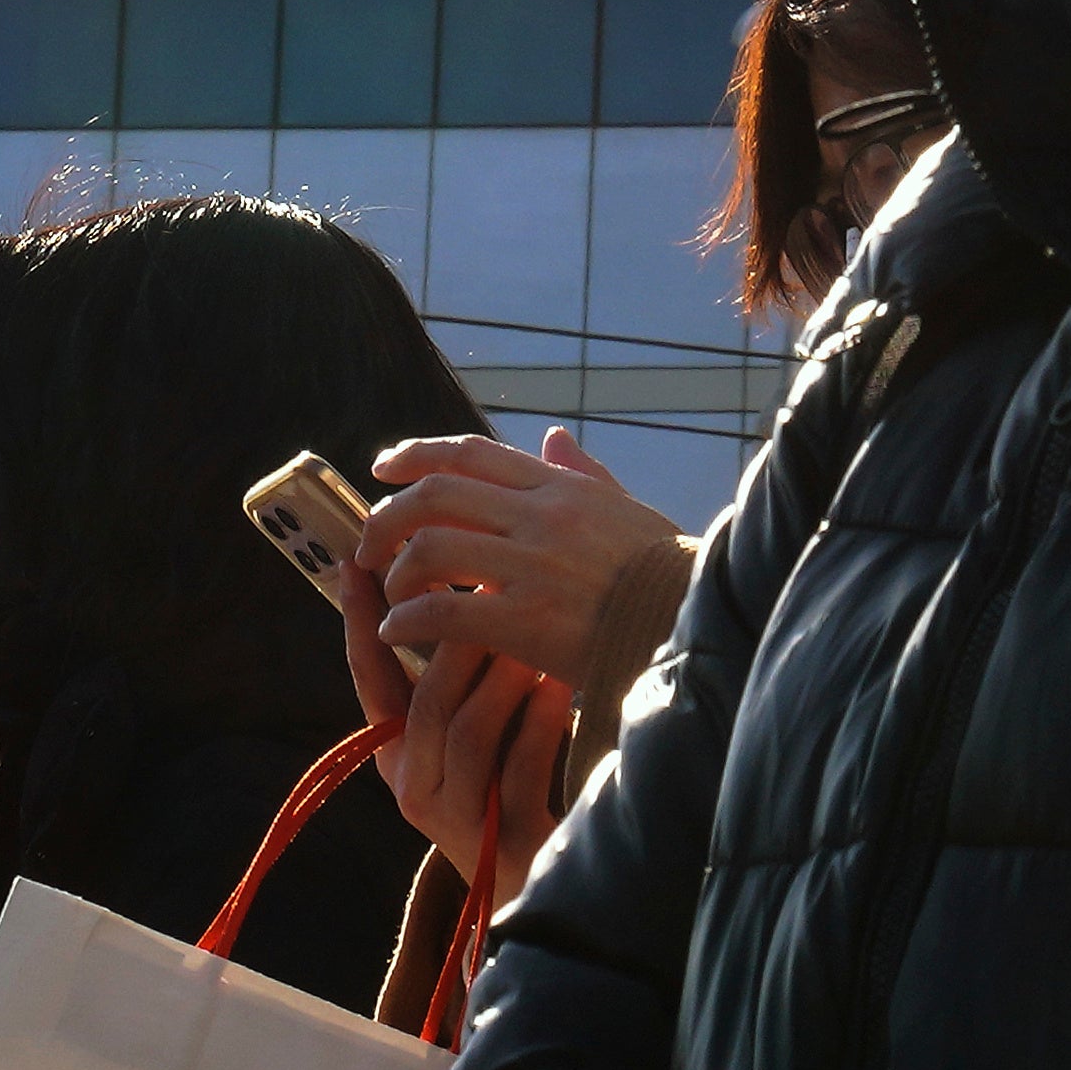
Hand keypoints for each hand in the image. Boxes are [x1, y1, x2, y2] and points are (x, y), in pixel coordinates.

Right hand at [337, 551, 579, 910]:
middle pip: (427, 700)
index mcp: (395, 754)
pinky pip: (518, 767)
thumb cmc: (508, 781)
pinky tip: (561, 686)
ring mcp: (458, 818)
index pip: (369, 677)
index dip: (361, 621)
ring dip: (502, 675)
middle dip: (457, 642)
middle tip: (491, 589)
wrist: (544, 875)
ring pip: (468, 730)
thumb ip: (454, 670)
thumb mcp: (471, 725)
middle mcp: (415, 787)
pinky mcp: (507, 839)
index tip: (359, 563)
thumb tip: (449, 575)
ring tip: (535, 635)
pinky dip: (539, 721)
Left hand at [359, 428, 683, 688]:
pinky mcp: (529, 621)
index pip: (469, 453)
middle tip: (368, 542)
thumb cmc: (670, 577)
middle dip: (387, 515)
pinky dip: (407, 620)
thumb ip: (584, 474)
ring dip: (394, 572)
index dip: (415, 455)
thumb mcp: (628, 512)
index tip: (383, 469)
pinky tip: (398, 633)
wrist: (703, 628)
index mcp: (561, 489)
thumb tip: (553, 436)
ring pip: (429, 548)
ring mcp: (534, 566)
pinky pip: (443, 611)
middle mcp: (542, 516)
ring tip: (391, 596)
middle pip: (434, 494)